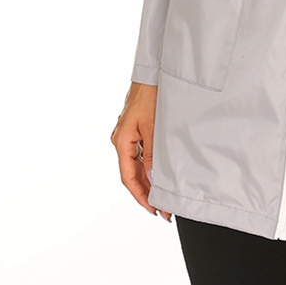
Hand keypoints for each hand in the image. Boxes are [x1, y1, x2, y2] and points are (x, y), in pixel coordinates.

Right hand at [111, 82, 171, 221]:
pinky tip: (160, 176)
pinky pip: (140, 155)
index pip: (128, 177)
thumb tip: (153, 180)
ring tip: (163, 197)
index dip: (141, 196)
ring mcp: (128, 135)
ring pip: (136, 166)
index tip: (153, 209)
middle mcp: (121, 140)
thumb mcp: (154, 128)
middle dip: (147, 192)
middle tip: (163, 209)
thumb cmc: (151, 96)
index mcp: (121, 141)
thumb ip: (152, 156)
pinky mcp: (136, 130)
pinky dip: (149, 167)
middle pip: (132, 174)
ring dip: (149, 181)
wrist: (152, 75)